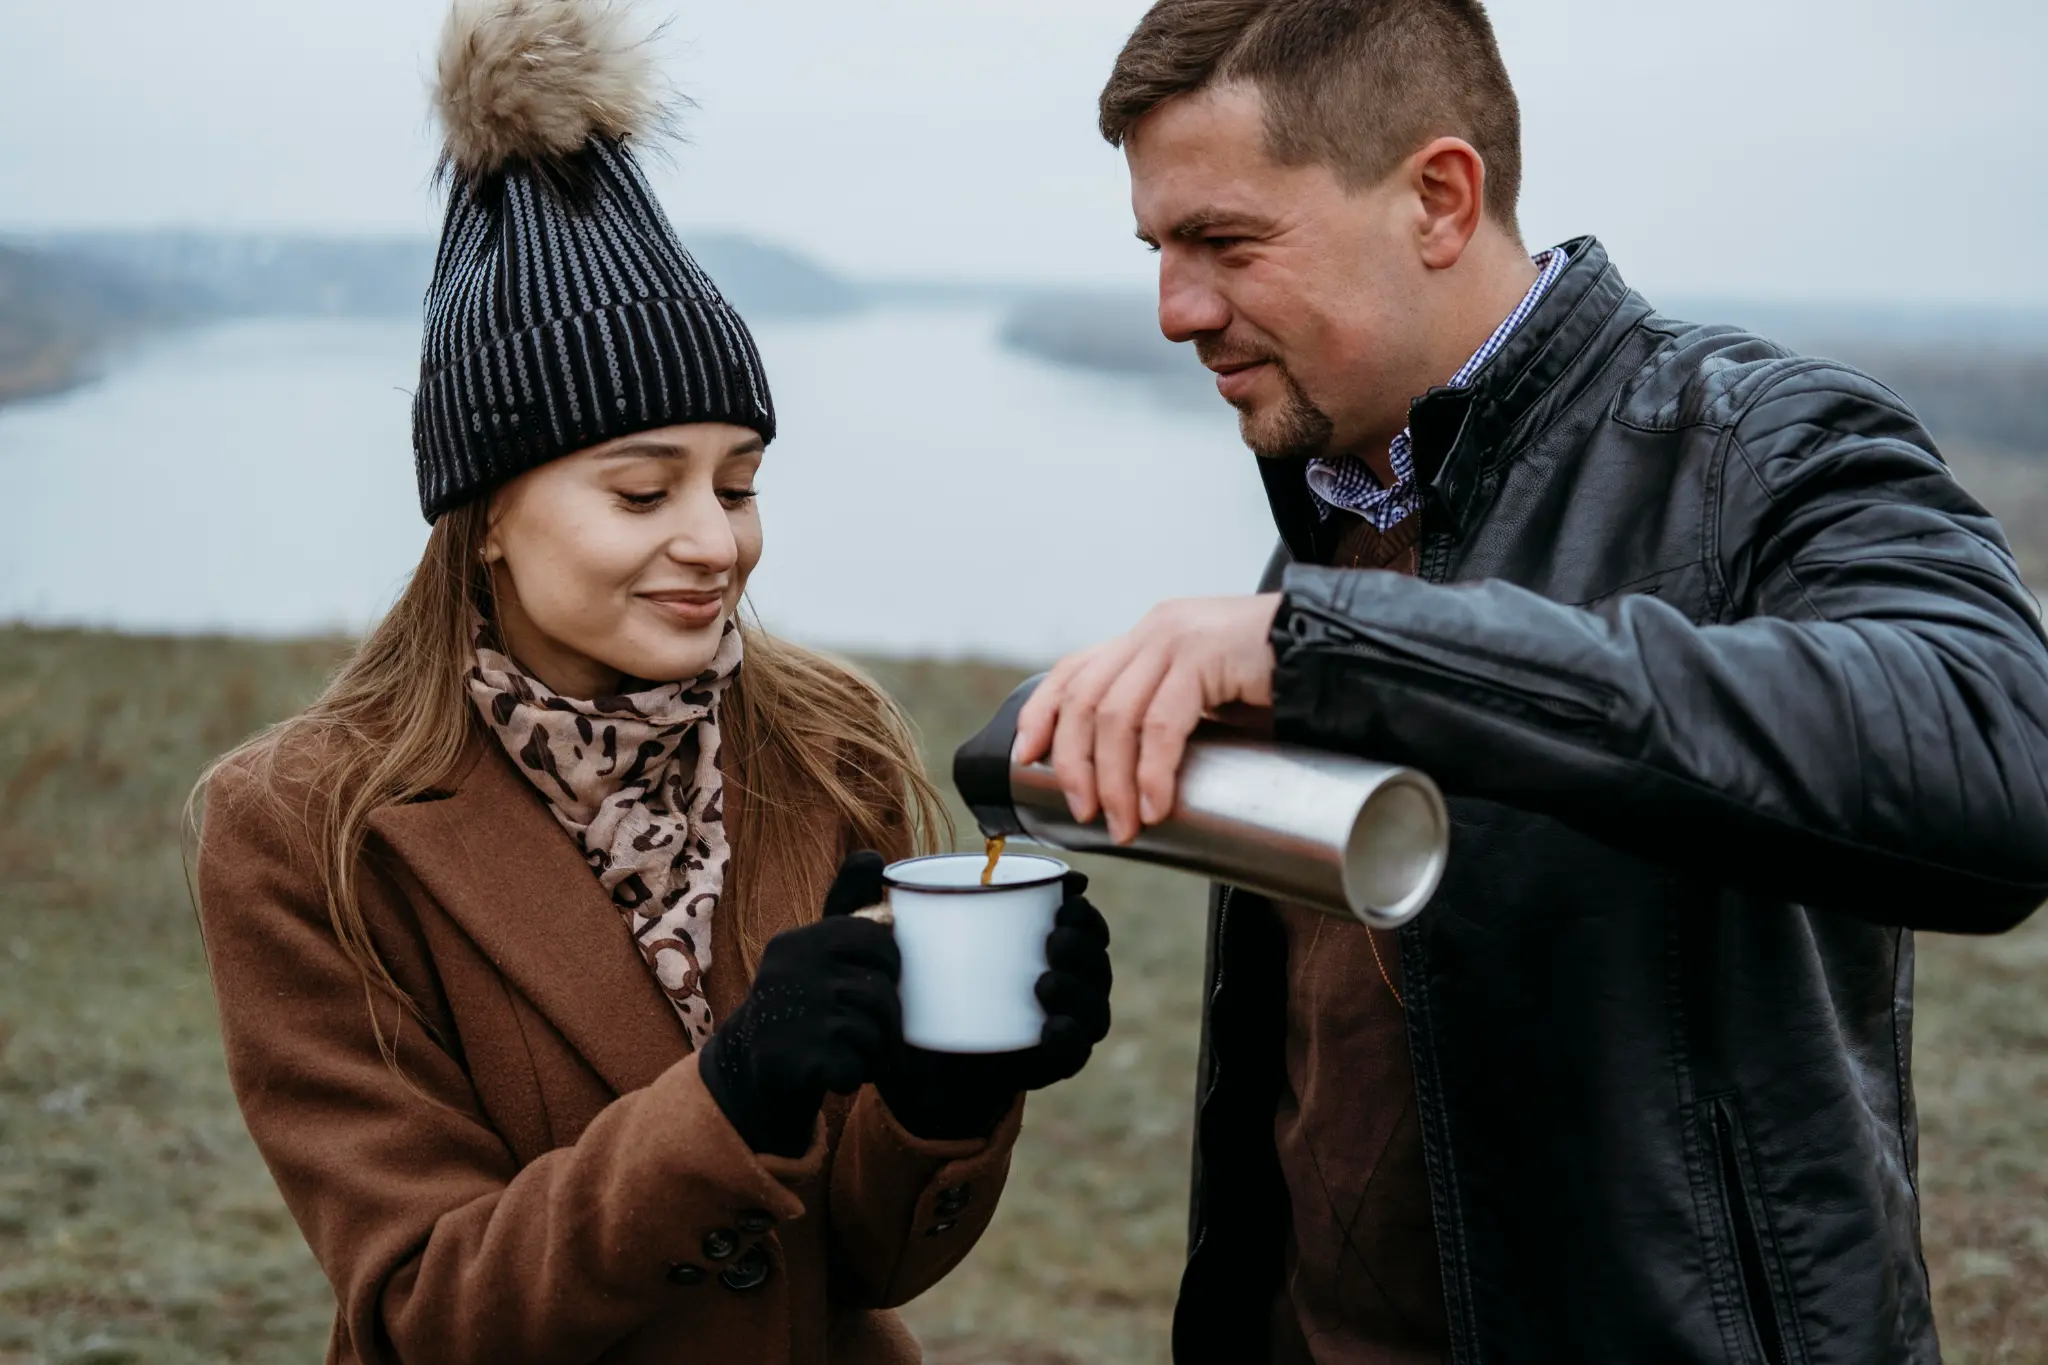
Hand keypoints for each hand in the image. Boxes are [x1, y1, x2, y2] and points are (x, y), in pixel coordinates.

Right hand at [698, 852, 900, 1156]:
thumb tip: (873, 855)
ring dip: (873, 1051)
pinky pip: (856, 1068)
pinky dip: (853, 1077)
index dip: (891, 964)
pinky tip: (832, 1073)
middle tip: (866, 1026)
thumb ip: (848, 905)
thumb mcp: (816, 948)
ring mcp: (792, 1015)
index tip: (878, 978)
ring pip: (873, 1033)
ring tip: (850, 1050)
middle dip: (886, 1018)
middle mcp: (792, 972)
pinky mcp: (792, 1059)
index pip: (878, 941)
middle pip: (880, 992)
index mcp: (802, 941)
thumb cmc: (801, 1000)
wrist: (747, 1067)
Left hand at [879, 871, 1113, 1139]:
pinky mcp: (1047, 1064)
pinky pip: (1074, 1053)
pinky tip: (1051, 1029)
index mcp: (1033, 939)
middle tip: (1054, 937)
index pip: (1075, 914)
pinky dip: (1070, 1039)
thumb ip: (862, 903)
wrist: (906, 1065)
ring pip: (1093, 1001)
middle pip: (1093, 953)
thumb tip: (870, 858)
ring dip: (1081, 986)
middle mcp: (1058, 978)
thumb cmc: (904, 989)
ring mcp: (1057, 1022)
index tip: (1067, 890)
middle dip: (1085, 940)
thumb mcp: (880, 947)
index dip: (1080, 901)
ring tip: (1045, 981)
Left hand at [1014, 595, 1281, 843]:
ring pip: (1115, 716)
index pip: (1073, 670)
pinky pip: (1162, 724)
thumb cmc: (1276, 682)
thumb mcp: (1206, 695)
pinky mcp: (1204, 655)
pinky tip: (1158, 804)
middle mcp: (1154, 630)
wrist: (1334, 649)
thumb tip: (1129, 781)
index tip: (1026, 758)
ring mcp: (1176, 638)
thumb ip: (1167, 714)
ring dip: (1113, 780)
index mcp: (1148, 637)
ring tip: (1124, 823)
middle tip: (1085, 813)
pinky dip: (1153, 772)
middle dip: (1075, 764)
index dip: (1041, 714)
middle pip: (1084, 699)